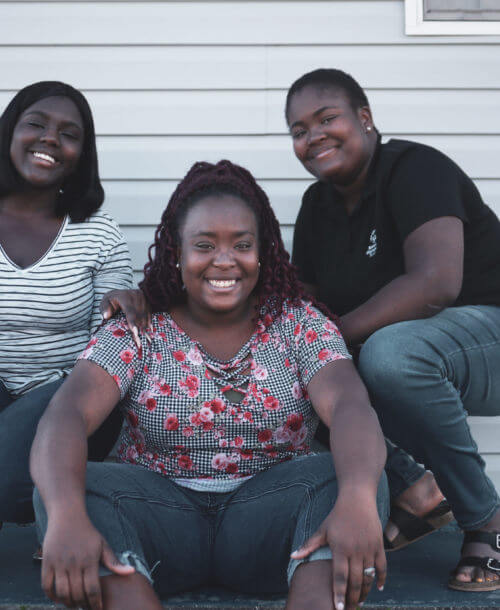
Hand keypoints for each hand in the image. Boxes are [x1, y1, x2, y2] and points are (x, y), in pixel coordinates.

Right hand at [41, 516, 134, 608]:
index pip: (93, 589)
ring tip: (74, 604)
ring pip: (62, 592)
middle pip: (77, 594)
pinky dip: (51, 596)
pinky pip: (46, 586)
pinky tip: (59, 599)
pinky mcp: (47, 562)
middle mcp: (74, 563)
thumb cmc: (87, 532)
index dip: (95, 603)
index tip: (98, 609)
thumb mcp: (103, 545)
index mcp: (90, 560)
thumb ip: (114, 562)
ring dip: (68, 603)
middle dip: (82, 605)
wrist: (68, 516)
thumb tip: (131, 572)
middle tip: (86, 607)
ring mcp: (59, 563)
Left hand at [100, 289, 150, 347]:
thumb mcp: (104, 302)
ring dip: (145, 325)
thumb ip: (104, 309)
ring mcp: (143, 297)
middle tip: (140, 340)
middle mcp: (135, 295)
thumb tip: (106, 316)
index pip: (130, 311)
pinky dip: (149, 321)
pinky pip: (149, 312)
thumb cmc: (111, 300)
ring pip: (145, 314)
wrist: (118, 292)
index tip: (135, 333)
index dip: (133, 322)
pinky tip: (149, 329)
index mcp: (124, 296)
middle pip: (139, 314)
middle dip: (140, 327)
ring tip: (144, 337)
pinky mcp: (147, 300)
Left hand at [291, 492, 385, 609]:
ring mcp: (369, 549)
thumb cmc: (337, 516)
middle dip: (352, 599)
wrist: (357, 500)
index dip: (340, 594)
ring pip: (369, 577)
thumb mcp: (322, 530)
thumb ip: (309, 545)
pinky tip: (377, 588)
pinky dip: (381, 579)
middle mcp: (356, 550)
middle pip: (355, 581)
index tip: (339, 609)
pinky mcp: (379, 546)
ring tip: (359, 602)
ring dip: (365, 592)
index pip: (340, 577)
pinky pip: (382, 567)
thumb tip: (292, 556)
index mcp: (340, 548)